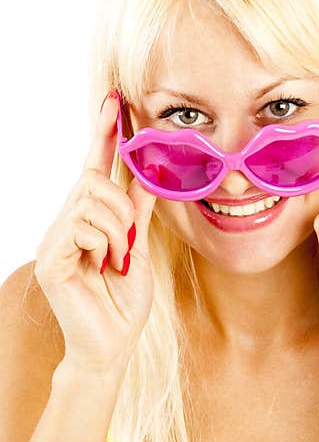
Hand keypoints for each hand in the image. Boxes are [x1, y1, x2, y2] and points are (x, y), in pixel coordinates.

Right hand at [34, 90, 156, 372]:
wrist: (113, 341)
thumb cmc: (125, 298)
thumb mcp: (139, 244)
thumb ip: (138, 208)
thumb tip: (146, 170)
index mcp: (89, 218)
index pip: (95, 167)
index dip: (105, 133)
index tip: (114, 99)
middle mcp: (67, 223)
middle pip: (92, 179)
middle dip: (120, 203)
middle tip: (128, 239)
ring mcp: (55, 239)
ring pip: (90, 199)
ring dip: (116, 228)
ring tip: (117, 258)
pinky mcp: (50, 258)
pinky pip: (83, 225)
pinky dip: (106, 243)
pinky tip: (105, 265)